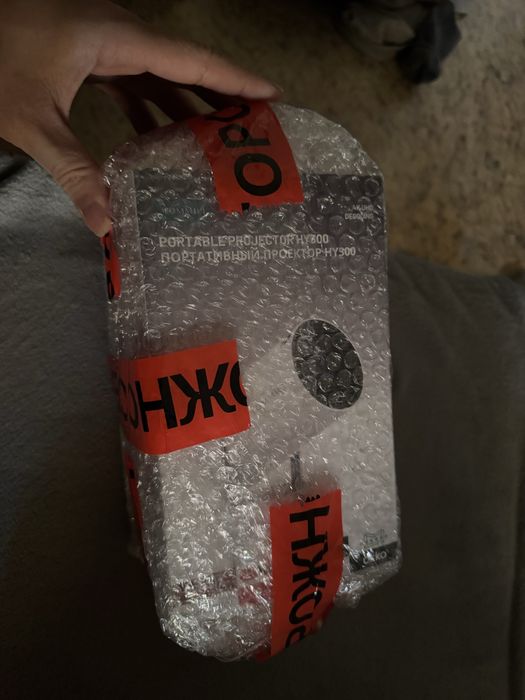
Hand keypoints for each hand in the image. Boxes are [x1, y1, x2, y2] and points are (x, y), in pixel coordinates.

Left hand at [0, 0, 279, 235]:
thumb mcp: (31, 118)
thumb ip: (72, 169)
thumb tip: (106, 225)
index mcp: (116, 38)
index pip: (191, 60)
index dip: (235, 78)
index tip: (273, 95)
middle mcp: (118, 35)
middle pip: (185, 66)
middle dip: (221, 95)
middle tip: (256, 127)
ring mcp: (102, 42)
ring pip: (161, 75)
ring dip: (188, 106)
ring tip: (219, 142)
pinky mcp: (88, 54)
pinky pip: (135, 81)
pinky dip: (153, 110)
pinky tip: (159, 143)